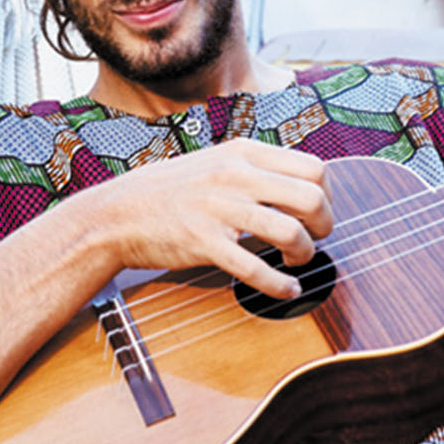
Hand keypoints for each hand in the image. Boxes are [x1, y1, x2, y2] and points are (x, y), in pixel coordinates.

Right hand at [80, 139, 333, 298]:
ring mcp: (220, 209)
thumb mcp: (217, 162)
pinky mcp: (205, 243)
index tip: (317, 213)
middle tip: (316, 239)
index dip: (327, 195)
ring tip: (297, 262)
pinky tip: (287, 290)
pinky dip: (280, 285)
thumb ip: (257, 169)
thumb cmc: (170, 192)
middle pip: (312, 198)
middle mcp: (236, 176)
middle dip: (325, 225)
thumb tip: (304, 186)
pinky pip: (257, 268)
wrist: (117, 214)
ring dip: (305, 255)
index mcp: (243, 153)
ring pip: (291, 233)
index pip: (314, 167)